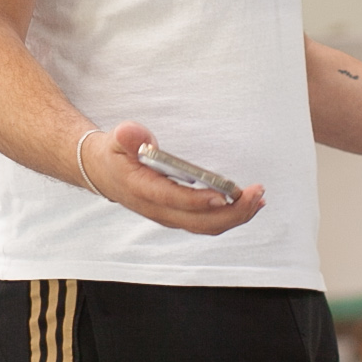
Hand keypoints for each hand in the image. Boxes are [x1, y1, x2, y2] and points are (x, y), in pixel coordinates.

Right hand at [85, 122, 265, 235]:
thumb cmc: (115, 155)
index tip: (224, 195)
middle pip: (199, 221)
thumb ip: (128, 137)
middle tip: (254, 193)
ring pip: (206, 226)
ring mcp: (169, 216)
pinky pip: (207, 223)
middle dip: (231, 212)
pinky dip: (230, 217)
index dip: (200, 200)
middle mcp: (158, 210)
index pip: (174, 200)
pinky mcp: (179, 216)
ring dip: (235, 216)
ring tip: (257, 199)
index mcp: (142, 190)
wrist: (103, 173)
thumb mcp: (115, 139)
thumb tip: (135, 135)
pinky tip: (247, 204)